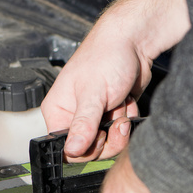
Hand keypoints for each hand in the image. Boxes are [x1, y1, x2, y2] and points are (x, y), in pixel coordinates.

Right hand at [41, 0, 190, 161]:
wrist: (133, 42)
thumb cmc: (107, 57)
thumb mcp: (93, 94)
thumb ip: (83, 125)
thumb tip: (72, 150)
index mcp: (58, 111)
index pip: (65, 148)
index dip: (85, 149)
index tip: (99, 136)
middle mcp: (73, 115)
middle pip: (89, 150)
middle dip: (108, 138)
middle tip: (116, 119)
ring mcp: (94, 115)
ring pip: (108, 142)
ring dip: (120, 126)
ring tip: (121, 104)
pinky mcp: (111, 113)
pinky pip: (120, 132)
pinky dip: (128, 119)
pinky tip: (127, 102)